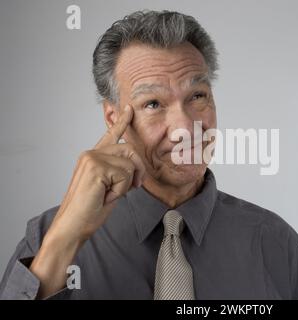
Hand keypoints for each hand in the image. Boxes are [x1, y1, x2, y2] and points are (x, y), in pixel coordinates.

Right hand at [50, 104, 145, 241]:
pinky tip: (105, 197)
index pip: (110, 135)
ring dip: (126, 185)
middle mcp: (91, 153)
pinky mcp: (96, 167)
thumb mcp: (110, 187)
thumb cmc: (90, 209)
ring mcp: (92, 158)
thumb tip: (137, 166)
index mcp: (93, 157)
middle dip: (139, 169)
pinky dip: (121, 190)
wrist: (73, 226)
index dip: (121, 121)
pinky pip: (125, 175)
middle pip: (130, 149)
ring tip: (110, 195)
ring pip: (129, 165)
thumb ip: (120, 172)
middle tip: (135, 186)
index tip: (129, 108)